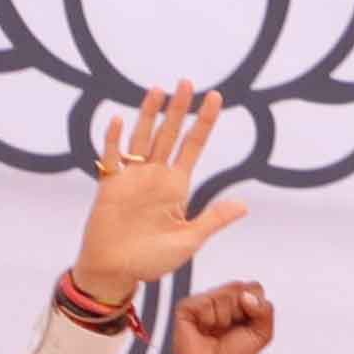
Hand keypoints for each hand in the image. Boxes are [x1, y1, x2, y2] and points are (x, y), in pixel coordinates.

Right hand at [73, 85, 249, 295]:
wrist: (116, 272)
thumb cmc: (152, 260)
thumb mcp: (189, 240)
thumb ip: (212, 219)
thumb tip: (244, 206)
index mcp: (177, 186)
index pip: (194, 146)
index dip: (204, 122)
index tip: (215, 97)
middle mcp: (155, 176)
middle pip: (169, 134)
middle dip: (178, 109)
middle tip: (187, 82)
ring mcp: (132, 178)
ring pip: (142, 138)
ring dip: (149, 115)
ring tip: (157, 89)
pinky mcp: (110, 186)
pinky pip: (111, 159)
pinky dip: (113, 140)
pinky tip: (119, 121)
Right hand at [170, 278, 275, 353]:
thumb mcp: (262, 333)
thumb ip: (265, 310)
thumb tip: (246, 295)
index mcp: (241, 301)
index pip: (254, 288)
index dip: (255, 307)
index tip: (247, 324)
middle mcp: (222, 297)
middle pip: (239, 287)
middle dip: (240, 312)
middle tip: (230, 328)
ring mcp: (204, 300)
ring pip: (222, 295)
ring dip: (224, 318)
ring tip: (216, 330)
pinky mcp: (187, 306)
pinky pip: (205, 303)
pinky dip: (208, 319)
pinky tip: (204, 329)